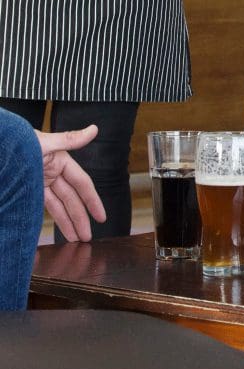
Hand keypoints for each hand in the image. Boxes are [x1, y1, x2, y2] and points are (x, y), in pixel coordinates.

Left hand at [35, 125, 106, 241]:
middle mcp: (53, 172)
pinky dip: (53, 217)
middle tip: (87, 237)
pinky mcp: (28, 190)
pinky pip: (44, 206)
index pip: (82, 184)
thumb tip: (94, 129)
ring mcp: (41, 182)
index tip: (101, 217)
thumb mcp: (43, 142)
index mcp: (60, 160)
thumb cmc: (17, 143)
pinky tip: (59, 228)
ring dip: (67, 222)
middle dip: (80, 218)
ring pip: (58, 206)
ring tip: (75, 239)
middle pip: (71, 199)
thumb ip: (69, 139)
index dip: (92, 201)